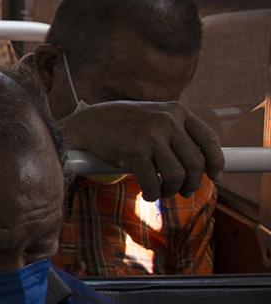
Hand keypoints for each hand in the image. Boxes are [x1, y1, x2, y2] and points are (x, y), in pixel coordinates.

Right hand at [61, 100, 224, 199]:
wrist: (86, 124)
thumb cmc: (122, 124)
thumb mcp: (154, 117)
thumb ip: (176, 132)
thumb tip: (202, 164)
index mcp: (176, 110)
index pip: (208, 139)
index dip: (216, 161)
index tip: (215, 176)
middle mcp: (166, 121)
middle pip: (195, 162)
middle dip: (192, 183)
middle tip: (185, 191)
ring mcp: (150, 136)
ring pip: (177, 175)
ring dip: (171, 190)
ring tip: (162, 191)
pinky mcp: (134, 152)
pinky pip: (153, 182)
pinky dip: (153, 193)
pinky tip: (148, 192)